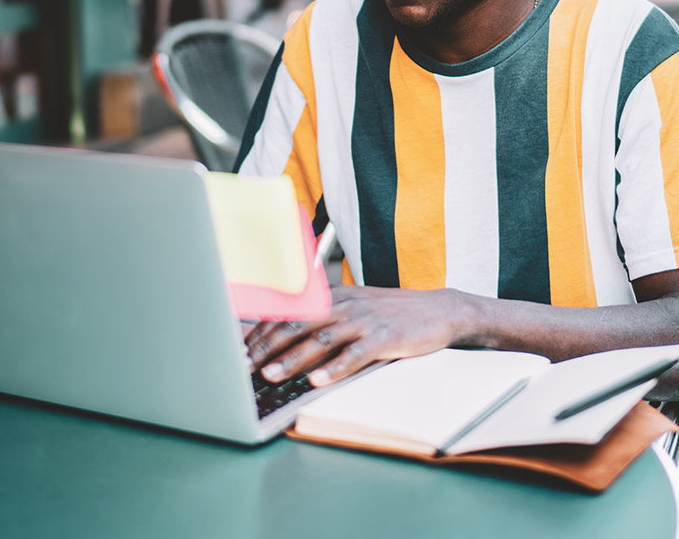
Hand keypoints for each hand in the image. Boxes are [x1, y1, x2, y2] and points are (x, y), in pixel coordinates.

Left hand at [245, 285, 467, 386]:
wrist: (438, 310)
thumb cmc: (390, 314)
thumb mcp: (354, 308)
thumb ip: (322, 319)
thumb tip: (283, 338)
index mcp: (333, 297)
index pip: (289, 313)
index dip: (262, 333)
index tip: (240, 352)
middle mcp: (344, 305)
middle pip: (297, 324)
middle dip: (267, 347)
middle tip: (244, 367)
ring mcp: (364, 321)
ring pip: (321, 339)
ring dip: (293, 359)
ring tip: (271, 375)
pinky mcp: (385, 338)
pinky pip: (355, 354)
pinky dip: (335, 368)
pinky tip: (318, 381)